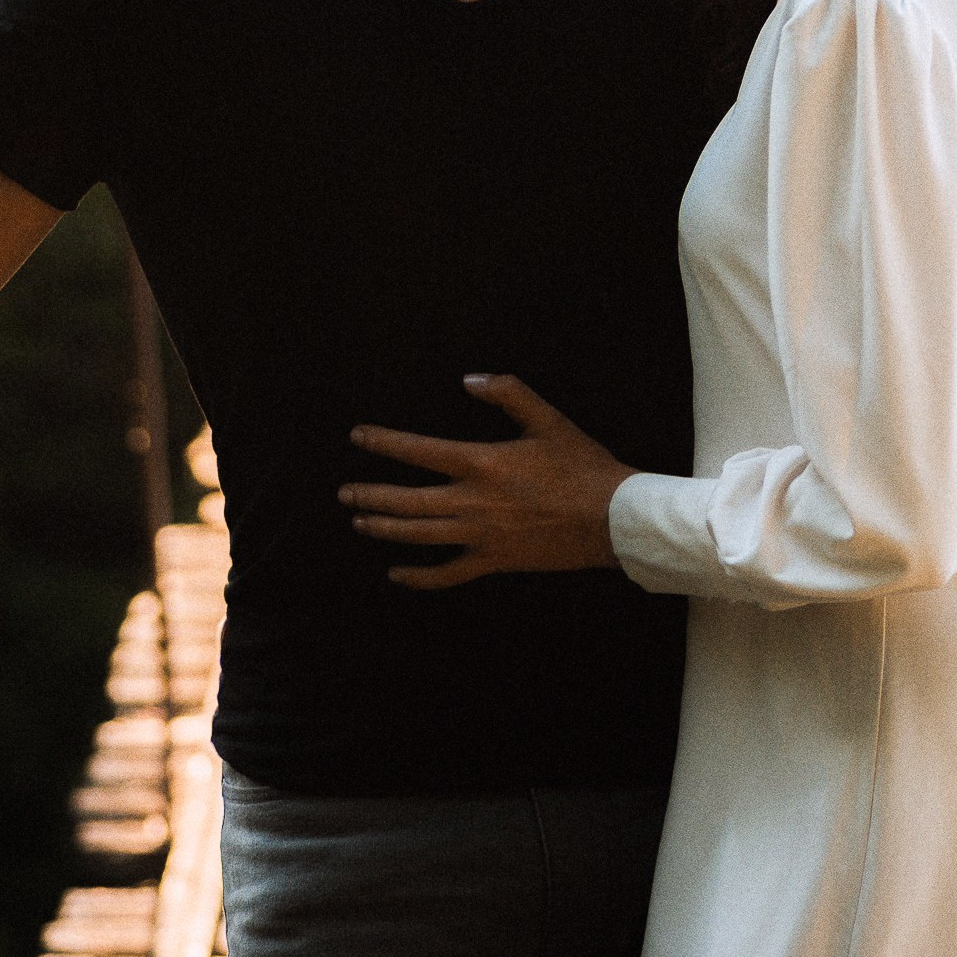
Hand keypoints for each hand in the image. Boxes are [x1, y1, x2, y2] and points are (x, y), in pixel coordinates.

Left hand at [340, 374, 638, 588]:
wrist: (613, 519)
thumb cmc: (582, 466)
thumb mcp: (547, 419)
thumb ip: (508, 393)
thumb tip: (469, 379)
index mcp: (481, 463)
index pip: (418, 451)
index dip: (384, 442)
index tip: (358, 436)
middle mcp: (472, 502)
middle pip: (407, 500)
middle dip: (370, 494)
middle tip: (343, 492)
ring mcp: (481, 536)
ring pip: (419, 536)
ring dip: (384, 528)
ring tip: (359, 521)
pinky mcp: (494, 561)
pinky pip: (448, 574)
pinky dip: (419, 577)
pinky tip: (397, 574)